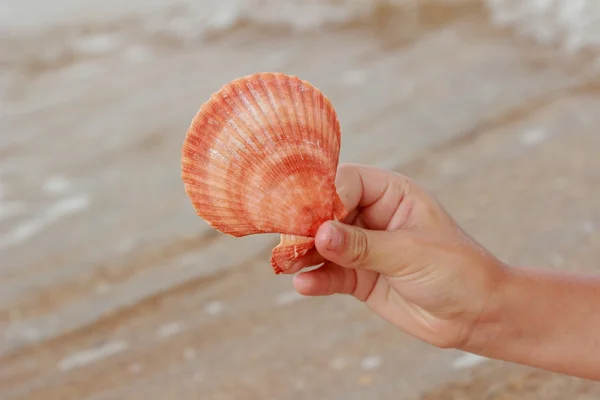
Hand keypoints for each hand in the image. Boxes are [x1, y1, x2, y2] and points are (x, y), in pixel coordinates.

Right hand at [285, 163, 506, 348]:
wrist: (478, 316)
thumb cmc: (457, 270)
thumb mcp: (409, 253)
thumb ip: (362, 245)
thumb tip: (319, 234)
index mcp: (392, 194)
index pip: (347, 182)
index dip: (326, 196)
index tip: (311, 217)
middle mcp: (373, 216)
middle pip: (327, 212)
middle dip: (307, 226)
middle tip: (288, 240)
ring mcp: (365, 248)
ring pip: (324, 245)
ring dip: (304, 253)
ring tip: (287, 263)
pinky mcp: (360, 277)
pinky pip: (331, 275)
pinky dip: (316, 279)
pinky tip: (304, 285)